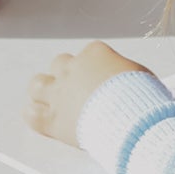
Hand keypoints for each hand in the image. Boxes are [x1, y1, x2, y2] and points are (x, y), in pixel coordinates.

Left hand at [26, 41, 147, 147]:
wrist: (132, 120)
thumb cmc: (143, 98)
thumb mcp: (141, 75)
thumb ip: (126, 73)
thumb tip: (128, 79)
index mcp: (95, 53)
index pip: (88, 53)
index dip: (95, 68)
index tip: (103, 81)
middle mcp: (73, 69)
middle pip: (59, 64)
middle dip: (67, 75)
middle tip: (79, 91)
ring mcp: (59, 94)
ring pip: (37, 84)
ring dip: (44, 91)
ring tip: (54, 102)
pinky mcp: (52, 119)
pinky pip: (31, 114)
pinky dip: (35, 115)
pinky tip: (44, 119)